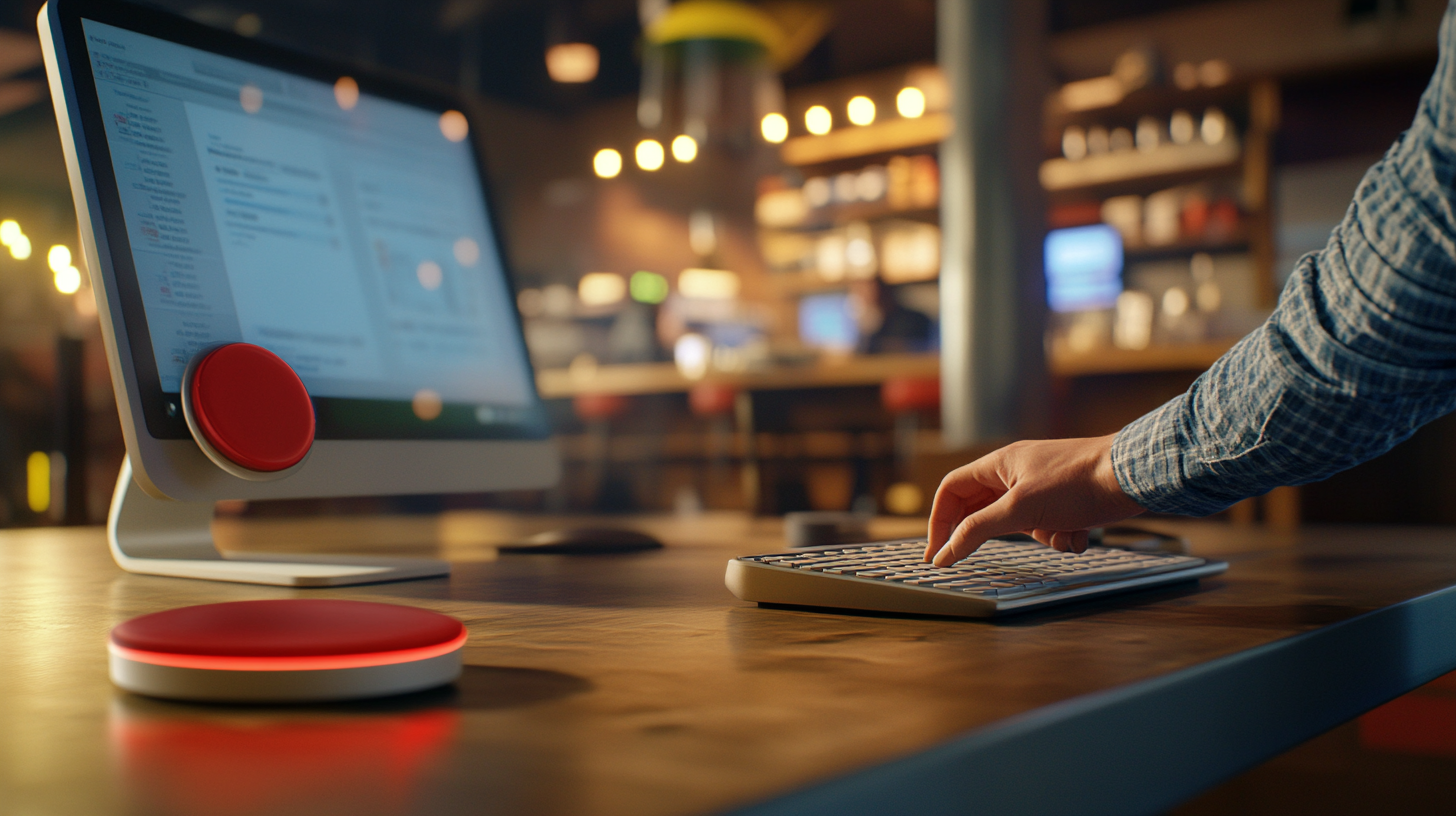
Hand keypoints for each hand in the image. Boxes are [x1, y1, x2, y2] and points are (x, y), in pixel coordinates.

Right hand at [924, 435, 1144, 565]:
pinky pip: (1048, 528)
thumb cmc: (1075, 482)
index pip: (951, 490)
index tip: (935, 551)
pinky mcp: (1065, 502)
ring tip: (1060, 533)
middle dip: (989, 534)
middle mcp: (1016, 473)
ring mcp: (1041, 488)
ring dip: (1039, 536)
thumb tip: (945, 552)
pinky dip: (1061, 536)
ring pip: (1020, 523)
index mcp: (998, 465)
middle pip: (983, 508)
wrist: (1131, 476)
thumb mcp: (1019, 509)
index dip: (939, 521)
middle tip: (974, 559)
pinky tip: (1080, 533)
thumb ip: (977, 531)